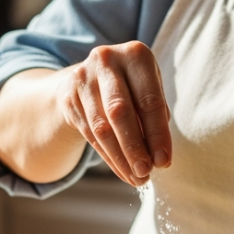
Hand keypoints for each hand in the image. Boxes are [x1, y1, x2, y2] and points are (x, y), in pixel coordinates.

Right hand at [57, 41, 171, 185]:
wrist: (90, 76)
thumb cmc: (132, 86)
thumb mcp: (148, 90)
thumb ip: (156, 116)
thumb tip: (160, 155)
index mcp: (135, 55)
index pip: (149, 100)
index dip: (158, 134)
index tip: (164, 161)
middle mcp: (106, 60)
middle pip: (120, 112)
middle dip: (135, 147)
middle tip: (146, 172)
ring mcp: (83, 78)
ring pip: (102, 127)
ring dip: (120, 158)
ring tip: (136, 178)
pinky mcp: (69, 97)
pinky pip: (90, 134)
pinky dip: (108, 157)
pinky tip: (122, 171)